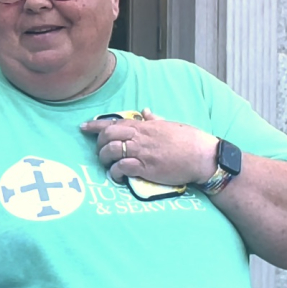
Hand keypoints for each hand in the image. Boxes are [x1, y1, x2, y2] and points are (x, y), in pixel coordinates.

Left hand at [79, 108, 218, 185]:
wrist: (203, 156)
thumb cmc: (190, 140)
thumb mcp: (170, 124)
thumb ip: (154, 119)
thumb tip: (146, 111)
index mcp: (145, 126)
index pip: (114, 122)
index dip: (96, 125)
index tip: (83, 127)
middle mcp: (141, 137)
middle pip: (109, 135)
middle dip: (98, 143)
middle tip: (99, 152)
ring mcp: (143, 152)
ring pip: (112, 150)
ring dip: (104, 158)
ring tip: (107, 165)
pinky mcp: (146, 168)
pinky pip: (122, 168)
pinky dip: (114, 173)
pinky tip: (115, 177)